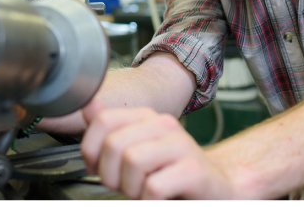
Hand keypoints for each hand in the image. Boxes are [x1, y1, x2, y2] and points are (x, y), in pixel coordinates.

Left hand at [80, 100, 233, 198]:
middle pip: (114, 144)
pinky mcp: (194, 171)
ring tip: (141, 193)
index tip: (98, 168)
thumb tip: (87, 105)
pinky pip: (154, 187)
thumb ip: (111, 129)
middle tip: (122, 186)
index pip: (103, 120)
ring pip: (132, 162)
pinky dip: (148, 201)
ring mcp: (181, 145)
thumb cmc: (171, 172)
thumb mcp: (137, 148)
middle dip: (109, 174)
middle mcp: (163, 125)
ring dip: (130, 188)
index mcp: (146, 117)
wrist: (216, 187)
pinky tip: (156, 199)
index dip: (91, 150)